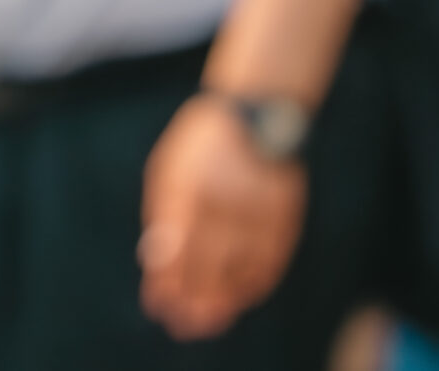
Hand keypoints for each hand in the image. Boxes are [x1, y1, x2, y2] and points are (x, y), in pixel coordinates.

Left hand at [138, 93, 305, 339]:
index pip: (176, 249)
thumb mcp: (169, 170)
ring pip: (240, 270)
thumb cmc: (200, 146)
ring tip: (209, 321)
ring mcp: (258, 212)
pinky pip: (269, 262)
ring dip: (224, 300)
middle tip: (184, 325)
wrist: (256, 114)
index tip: (159, 306)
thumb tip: (153, 260)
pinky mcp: (285, 218)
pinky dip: (254, 284)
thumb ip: (162, 215)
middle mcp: (226, 203)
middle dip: (194, 300)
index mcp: (189, 188)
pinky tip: (239, 298)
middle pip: (208, 266)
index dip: (168, 282)